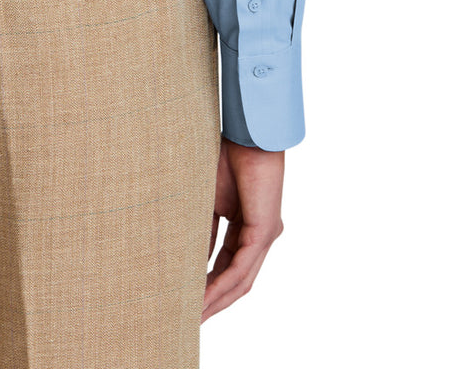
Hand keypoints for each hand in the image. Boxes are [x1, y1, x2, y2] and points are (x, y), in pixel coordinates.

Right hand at [202, 138, 285, 321]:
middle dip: (213, 301)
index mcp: (249, 226)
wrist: (246, 134)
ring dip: (217, 300)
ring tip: (194, 316)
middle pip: (237, 280)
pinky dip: (222, 284)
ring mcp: (266, 235)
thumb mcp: (208, 200)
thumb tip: (189, 259)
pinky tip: (205, 297)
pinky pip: (242, 267)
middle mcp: (262, 235)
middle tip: (189, 319)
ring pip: (241, 280)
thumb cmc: (227, 155)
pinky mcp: (265, 231)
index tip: (187, 299)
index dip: (208, 283)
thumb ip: (203, 230)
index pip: (227, 264)